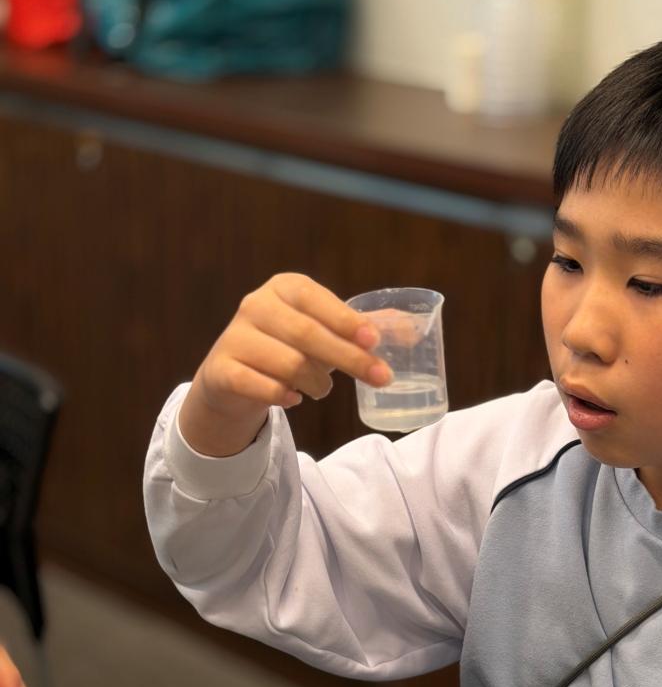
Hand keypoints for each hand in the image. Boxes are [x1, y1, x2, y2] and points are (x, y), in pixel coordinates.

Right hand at [179, 273, 393, 456]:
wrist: (231, 378)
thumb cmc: (290, 349)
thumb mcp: (324, 332)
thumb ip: (364, 329)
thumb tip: (416, 331)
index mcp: (285, 288)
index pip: (319, 301)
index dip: (348, 321)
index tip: (375, 341)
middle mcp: (256, 305)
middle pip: (308, 335)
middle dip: (349, 359)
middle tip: (380, 378)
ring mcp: (234, 337)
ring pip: (290, 365)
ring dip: (317, 384)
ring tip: (322, 389)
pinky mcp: (221, 370)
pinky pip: (263, 387)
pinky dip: (285, 397)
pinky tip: (293, 398)